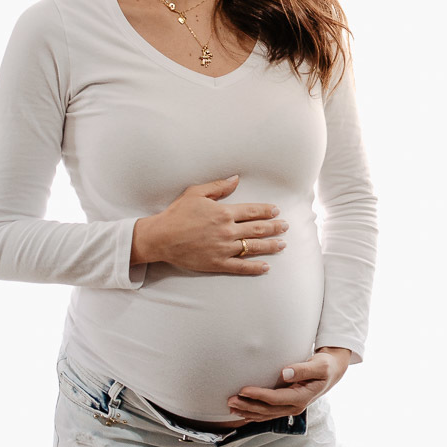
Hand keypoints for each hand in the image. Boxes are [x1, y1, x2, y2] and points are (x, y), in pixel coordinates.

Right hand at [131, 175, 288, 274]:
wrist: (160, 237)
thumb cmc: (177, 213)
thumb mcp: (196, 193)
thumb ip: (219, 186)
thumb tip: (236, 179)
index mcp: (224, 212)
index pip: (253, 211)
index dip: (267, 211)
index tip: (277, 211)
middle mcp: (227, 230)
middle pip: (258, 229)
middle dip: (275, 227)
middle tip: (286, 226)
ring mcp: (223, 248)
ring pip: (253, 247)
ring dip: (271, 246)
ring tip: (282, 244)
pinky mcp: (217, 263)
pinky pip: (241, 266)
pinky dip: (255, 267)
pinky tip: (266, 267)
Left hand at [227, 347, 351, 421]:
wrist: (331, 373)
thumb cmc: (325, 366)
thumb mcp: (319, 365)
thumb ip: (303, 369)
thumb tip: (284, 373)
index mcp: (302, 398)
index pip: (275, 399)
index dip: (258, 395)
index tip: (243, 389)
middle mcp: (295, 407)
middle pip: (267, 410)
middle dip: (247, 406)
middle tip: (230, 400)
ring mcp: (290, 409)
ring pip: (265, 415)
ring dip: (247, 411)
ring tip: (231, 407)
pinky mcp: (286, 407)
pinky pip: (268, 414)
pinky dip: (254, 415)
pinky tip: (242, 414)